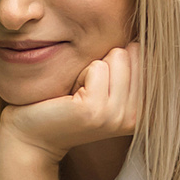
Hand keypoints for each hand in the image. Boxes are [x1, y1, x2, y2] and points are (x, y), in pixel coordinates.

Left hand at [0, 42, 142, 165]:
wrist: (32, 137)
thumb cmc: (67, 105)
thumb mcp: (107, 87)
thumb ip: (129, 68)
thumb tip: (138, 42)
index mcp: (145, 111)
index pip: (148, 57)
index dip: (118, 62)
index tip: (101, 87)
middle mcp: (138, 116)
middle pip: (133, 54)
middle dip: (106, 63)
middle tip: (87, 90)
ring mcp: (118, 115)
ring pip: (117, 57)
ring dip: (92, 68)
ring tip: (79, 93)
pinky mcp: (95, 110)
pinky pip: (97, 68)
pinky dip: (80, 74)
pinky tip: (71, 97)